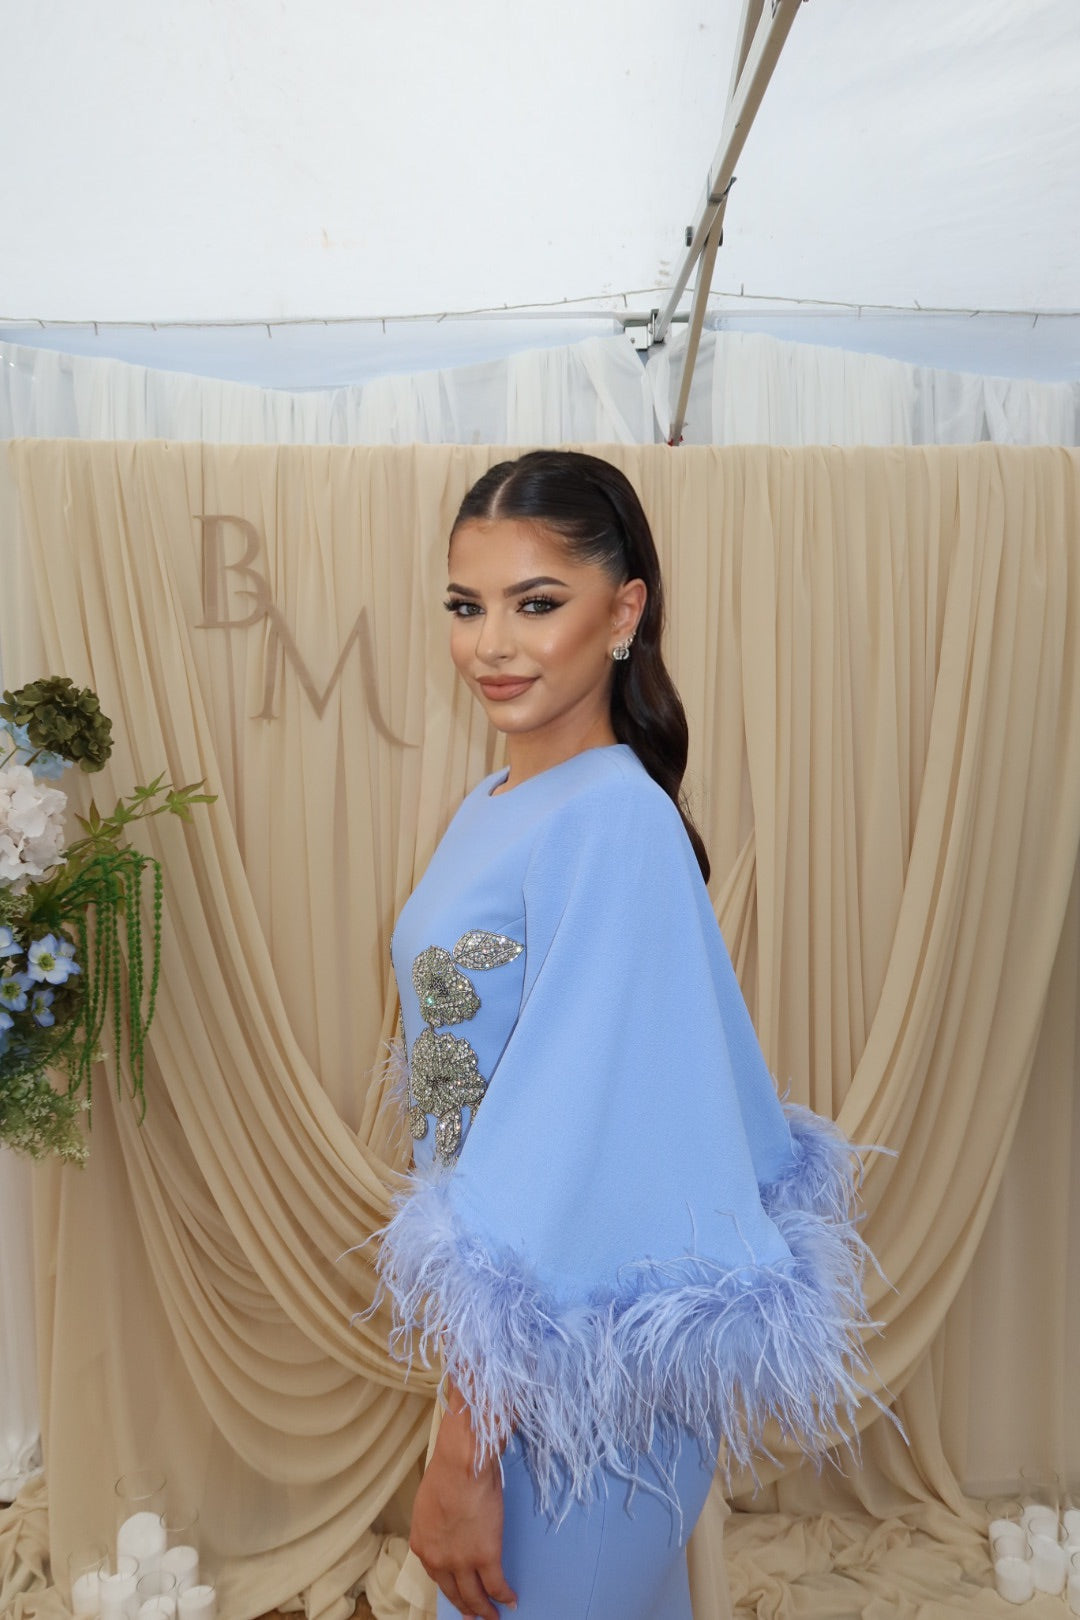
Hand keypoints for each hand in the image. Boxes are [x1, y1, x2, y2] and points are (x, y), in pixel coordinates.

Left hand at [409, 1390, 517, 1619]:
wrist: (462, 1464)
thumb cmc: (447, 1472)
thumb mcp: (428, 1504)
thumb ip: (435, 1525)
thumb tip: (448, 1529)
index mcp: (422, 1544)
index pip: (435, 1574)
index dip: (448, 1585)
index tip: (456, 1593)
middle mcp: (438, 1559)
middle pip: (453, 1591)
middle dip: (465, 1606)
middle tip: (473, 1616)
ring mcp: (461, 1561)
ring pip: (474, 1595)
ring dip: (485, 1609)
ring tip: (493, 1616)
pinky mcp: (486, 1556)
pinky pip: (496, 1585)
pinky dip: (504, 1596)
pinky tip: (511, 1600)